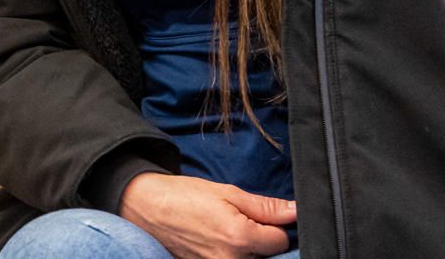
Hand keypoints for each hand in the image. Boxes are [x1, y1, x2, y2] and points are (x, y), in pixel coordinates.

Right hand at [119, 173, 296, 257]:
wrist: (149, 208)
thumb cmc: (187, 196)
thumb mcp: (229, 193)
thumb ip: (266, 207)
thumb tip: (295, 211)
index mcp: (240, 238)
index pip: (280, 241)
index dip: (276, 226)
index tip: (262, 216)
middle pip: (266, 255)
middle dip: (261, 238)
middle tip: (241, 220)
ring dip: (246, 248)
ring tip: (225, 230)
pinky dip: (231, 254)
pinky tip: (216, 240)